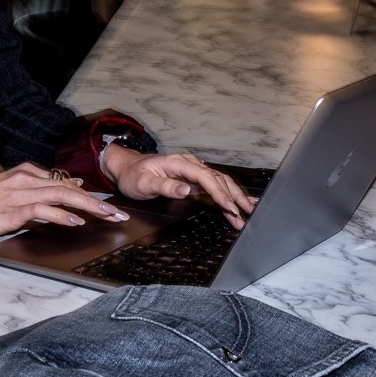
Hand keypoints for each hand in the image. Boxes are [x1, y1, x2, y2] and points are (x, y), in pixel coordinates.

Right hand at [0, 163, 130, 241]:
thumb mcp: (13, 190)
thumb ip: (41, 187)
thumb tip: (72, 183)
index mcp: (28, 172)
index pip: (65, 182)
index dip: (89, 194)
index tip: (109, 207)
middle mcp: (27, 178)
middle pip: (70, 187)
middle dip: (97, 202)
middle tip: (118, 214)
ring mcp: (20, 193)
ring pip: (62, 195)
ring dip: (88, 207)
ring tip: (107, 217)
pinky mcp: (14, 208)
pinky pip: (43, 209)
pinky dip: (62, 215)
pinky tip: (76, 222)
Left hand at [102, 148, 256, 228]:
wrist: (126, 166)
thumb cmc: (133, 174)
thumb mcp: (144, 182)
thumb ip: (165, 186)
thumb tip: (186, 190)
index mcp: (179, 163)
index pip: (206, 177)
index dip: (219, 192)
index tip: (229, 206)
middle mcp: (189, 164)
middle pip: (218, 179)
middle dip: (234, 196)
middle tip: (247, 213)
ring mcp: (193, 170)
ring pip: (220, 181)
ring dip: (235, 196)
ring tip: (248, 211)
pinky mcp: (193, 178)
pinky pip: (215, 184)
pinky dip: (228, 193)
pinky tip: (239, 201)